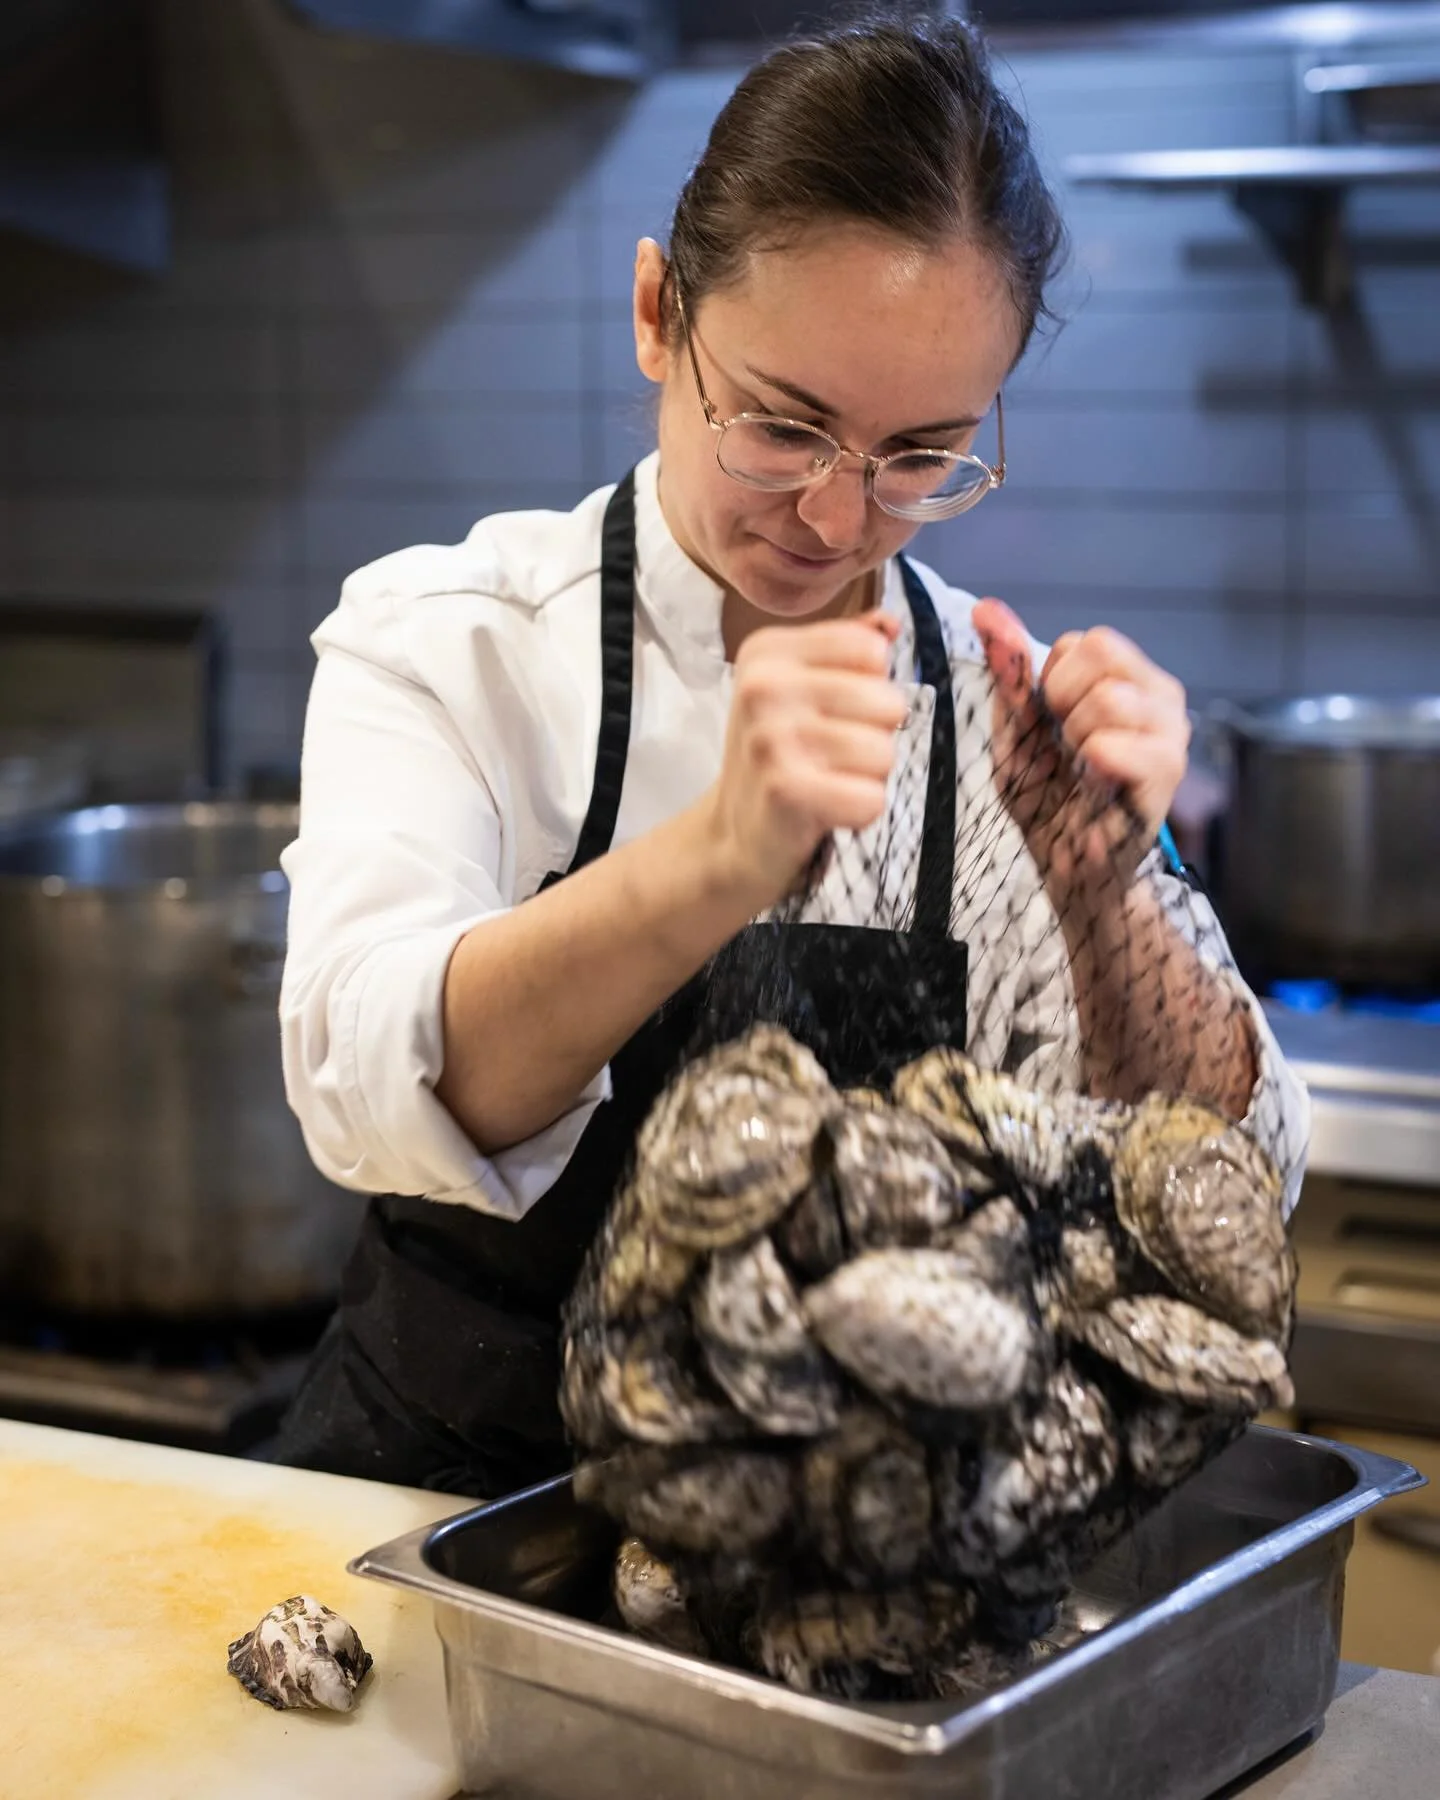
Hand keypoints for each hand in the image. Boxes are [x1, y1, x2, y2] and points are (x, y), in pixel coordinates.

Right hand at [706, 611, 907, 909]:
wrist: (733, 835)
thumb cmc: (778, 758)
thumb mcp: (800, 689)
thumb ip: (846, 650)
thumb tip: (890, 623)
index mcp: (769, 651)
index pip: (873, 652)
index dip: (870, 689)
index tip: (832, 714)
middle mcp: (764, 685)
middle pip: (888, 703)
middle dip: (874, 738)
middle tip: (830, 758)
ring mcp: (771, 737)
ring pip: (883, 752)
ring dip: (866, 778)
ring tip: (827, 783)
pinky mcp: (785, 788)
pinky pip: (870, 798)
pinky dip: (858, 813)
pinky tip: (826, 812)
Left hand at [973, 597, 1190, 890]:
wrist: (1066, 868)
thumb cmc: (1047, 799)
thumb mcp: (1016, 730)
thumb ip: (1008, 671)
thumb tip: (984, 609)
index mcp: (1129, 677)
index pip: (1084, 640)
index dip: (1050, 682)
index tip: (1052, 724)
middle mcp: (1160, 695)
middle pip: (1102, 650)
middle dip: (1063, 701)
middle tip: (1068, 749)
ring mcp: (1171, 732)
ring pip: (1109, 696)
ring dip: (1076, 739)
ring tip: (1084, 771)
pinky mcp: (1168, 772)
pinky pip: (1117, 744)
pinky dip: (1092, 764)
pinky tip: (1095, 785)